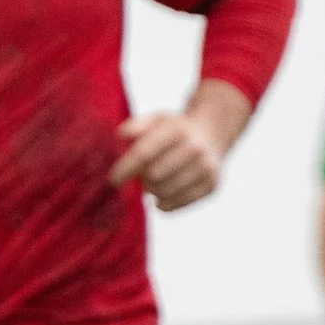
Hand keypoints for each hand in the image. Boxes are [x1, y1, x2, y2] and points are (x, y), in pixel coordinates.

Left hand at [109, 111, 224, 211]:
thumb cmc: (175, 130)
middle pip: (154, 176)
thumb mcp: (157, 120)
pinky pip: (177, 204)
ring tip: (153, 182)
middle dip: (142, 179)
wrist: (211, 135)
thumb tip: (121, 134)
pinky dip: (164, 203)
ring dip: (153, 191)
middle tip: (142, 176)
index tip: (113, 180)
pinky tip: (161, 194)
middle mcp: (194, 149)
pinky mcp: (210, 186)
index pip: (145, 153)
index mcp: (177, 130)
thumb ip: (137, 126)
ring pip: (165, 193)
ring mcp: (205, 168)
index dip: (126, 168)